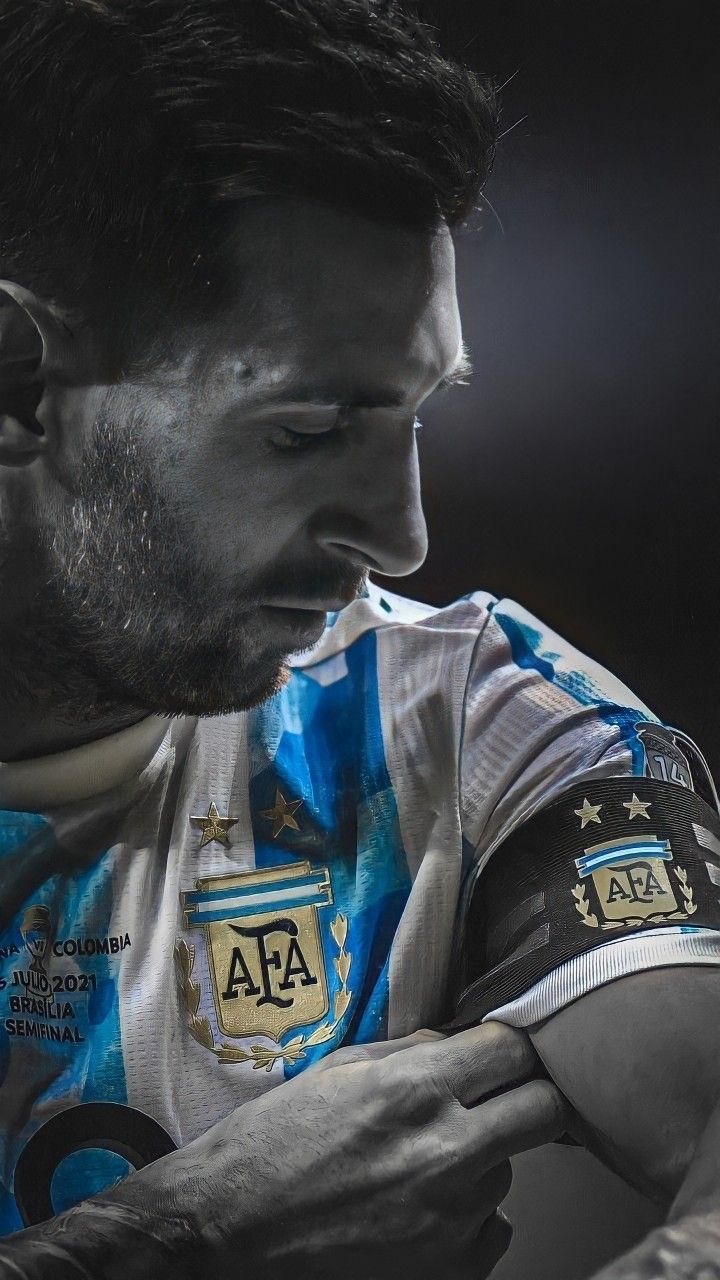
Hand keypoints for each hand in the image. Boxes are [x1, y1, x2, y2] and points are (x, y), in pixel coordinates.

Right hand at [103, 1022, 569, 1279]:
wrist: (225, 1235)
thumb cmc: (268, 1149)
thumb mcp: (333, 1072)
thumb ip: (407, 1051)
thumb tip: (455, 1042)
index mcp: (413, 1091)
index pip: (514, 1050)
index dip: (509, 1047)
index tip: (497, 1055)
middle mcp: (445, 1154)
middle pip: (545, 1110)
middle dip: (524, 1097)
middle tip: (493, 1101)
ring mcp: (453, 1221)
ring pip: (512, 1174)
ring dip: (483, 1164)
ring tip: (422, 1168)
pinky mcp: (450, 1273)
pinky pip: (493, 1232)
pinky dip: (467, 1221)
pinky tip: (418, 1214)